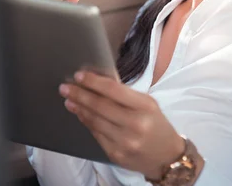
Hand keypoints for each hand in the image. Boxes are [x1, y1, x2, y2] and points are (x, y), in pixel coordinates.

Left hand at [59, 71, 184, 180]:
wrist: (166, 156)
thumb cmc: (156, 124)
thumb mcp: (147, 104)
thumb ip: (125, 95)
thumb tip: (97, 83)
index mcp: (145, 106)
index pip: (114, 90)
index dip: (93, 82)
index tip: (79, 75)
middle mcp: (135, 124)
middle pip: (100, 106)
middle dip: (79, 95)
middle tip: (65, 87)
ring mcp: (124, 141)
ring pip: (95, 121)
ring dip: (79, 109)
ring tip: (69, 100)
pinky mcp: (116, 154)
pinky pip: (96, 135)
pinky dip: (87, 123)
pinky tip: (81, 114)